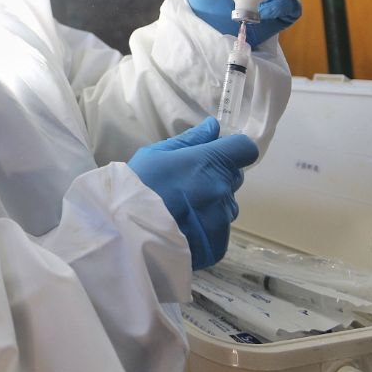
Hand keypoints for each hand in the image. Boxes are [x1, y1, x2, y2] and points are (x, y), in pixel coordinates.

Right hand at [128, 117, 257, 269]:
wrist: (126, 232)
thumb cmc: (138, 186)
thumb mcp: (156, 154)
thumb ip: (190, 140)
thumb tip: (214, 127)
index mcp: (210, 162)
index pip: (245, 149)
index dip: (233, 151)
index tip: (216, 156)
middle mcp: (222, 189)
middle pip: (234, 178)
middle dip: (218, 178)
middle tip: (187, 187)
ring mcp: (221, 219)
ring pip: (226, 207)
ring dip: (212, 206)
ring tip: (182, 213)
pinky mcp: (217, 245)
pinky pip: (219, 232)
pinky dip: (206, 231)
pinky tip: (184, 231)